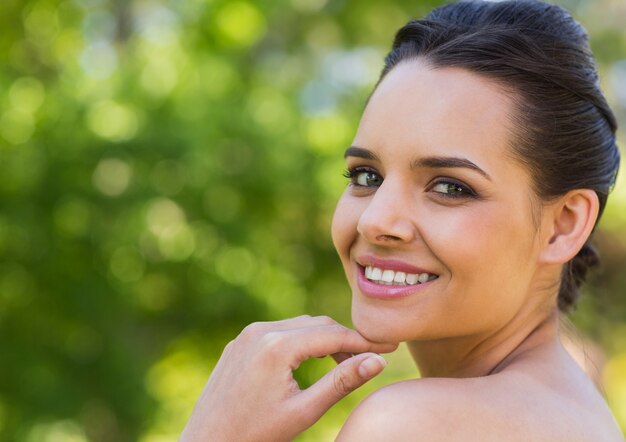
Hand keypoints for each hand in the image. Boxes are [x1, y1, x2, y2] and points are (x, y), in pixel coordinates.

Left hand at [180, 315, 397, 441]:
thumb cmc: (255, 434)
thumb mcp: (304, 411)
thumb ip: (342, 382)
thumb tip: (378, 361)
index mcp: (276, 346)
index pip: (333, 335)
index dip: (364, 341)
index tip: (390, 348)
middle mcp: (260, 331)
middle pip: (317, 324)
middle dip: (346, 339)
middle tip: (371, 358)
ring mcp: (247, 334)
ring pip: (299, 325)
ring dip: (324, 339)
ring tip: (345, 362)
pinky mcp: (239, 342)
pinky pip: (278, 332)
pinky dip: (301, 340)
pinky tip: (311, 360)